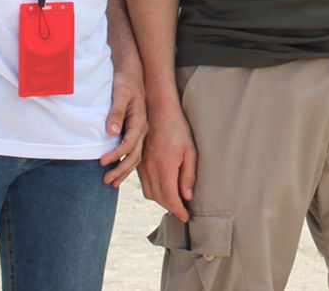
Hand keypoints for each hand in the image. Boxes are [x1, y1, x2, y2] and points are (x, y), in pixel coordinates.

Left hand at [100, 66, 147, 186]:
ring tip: (111, 182)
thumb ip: (115, 112)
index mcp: (140, 120)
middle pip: (135, 155)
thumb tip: (111, 132)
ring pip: (136, 156)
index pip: (129, 144)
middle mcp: (142, 128)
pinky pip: (133, 151)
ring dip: (124, 170)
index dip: (116, 155)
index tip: (102, 162)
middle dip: (121, 169)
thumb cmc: (124, 81)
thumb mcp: (119, 93)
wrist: (132, 73)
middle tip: (106, 181)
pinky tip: (118, 171)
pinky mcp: (135, 131)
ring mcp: (140, 131)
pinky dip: (126, 163)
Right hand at [137, 101, 197, 220]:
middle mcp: (151, 170)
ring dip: (162, 200)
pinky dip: (154, 191)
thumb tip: (187, 196)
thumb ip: (188, 175)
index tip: (186, 217)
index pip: (171, 199)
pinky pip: (144, 184)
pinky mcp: (138, 163)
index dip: (179, 211)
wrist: (157, 111)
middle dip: (171, 207)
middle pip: (159, 199)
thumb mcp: (190, 151)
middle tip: (183, 210)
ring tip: (175, 200)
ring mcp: (142, 166)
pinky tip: (163, 188)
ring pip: (150, 194)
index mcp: (165, 168)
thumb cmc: (178, 129)